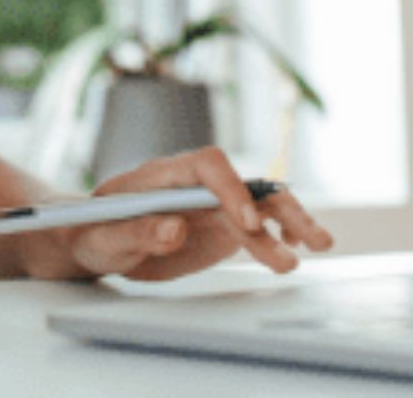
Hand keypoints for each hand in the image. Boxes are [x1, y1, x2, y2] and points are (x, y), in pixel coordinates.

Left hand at [61, 146, 335, 281]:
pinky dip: (279, 234)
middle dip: (278, 207)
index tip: (247, 224)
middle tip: (305, 236)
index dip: (232, 191)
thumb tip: (174, 228)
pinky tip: (295, 246)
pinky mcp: (219, 227)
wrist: (92, 241)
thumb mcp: (104, 238)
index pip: (208, 166)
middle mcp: (194, 184)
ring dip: (290, 223)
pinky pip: (256, 226)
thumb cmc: (92, 233)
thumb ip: (136, 233)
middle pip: (244, 184)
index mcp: (163, 174)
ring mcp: (210, 205)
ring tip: (319, 246)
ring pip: (258, 206)